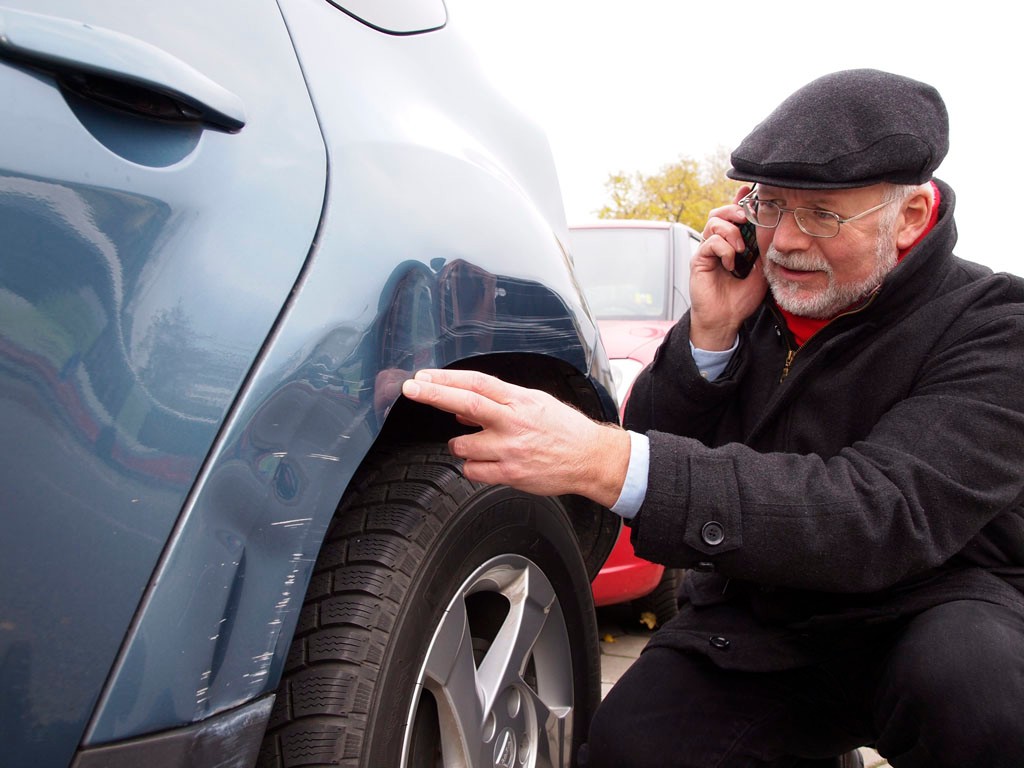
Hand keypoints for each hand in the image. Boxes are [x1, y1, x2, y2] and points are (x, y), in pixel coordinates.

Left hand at [401, 369, 630, 506]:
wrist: (590, 458)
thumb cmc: (563, 429)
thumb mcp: (534, 404)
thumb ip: (498, 403)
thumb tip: (461, 409)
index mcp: (519, 400)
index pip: (476, 383)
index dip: (446, 378)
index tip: (423, 376)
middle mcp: (513, 422)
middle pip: (466, 403)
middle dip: (434, 394)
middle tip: (410, 388)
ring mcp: (510, 449)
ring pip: (462, 445)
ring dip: (460, 444)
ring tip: (479, 443)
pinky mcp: (510, 474)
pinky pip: (472, 470)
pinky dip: (473, 466)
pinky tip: (488, 462)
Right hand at [690, 186, 768, 349]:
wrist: (727, 319)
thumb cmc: (741, 298)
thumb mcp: (761, 270)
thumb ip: (762, 250)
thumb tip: (771, 230)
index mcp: (731, 244)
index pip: (733, 216)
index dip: (739, 201)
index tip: (748, 191)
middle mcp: (717, 245)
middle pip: (718, 213)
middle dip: (733, 210)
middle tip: (746, 218)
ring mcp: (707, 252)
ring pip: (713, 223)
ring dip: (730, 231)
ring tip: (741, 248)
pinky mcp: (699, 261)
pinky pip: (710, 242)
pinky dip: (724, 249)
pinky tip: (731, 263)